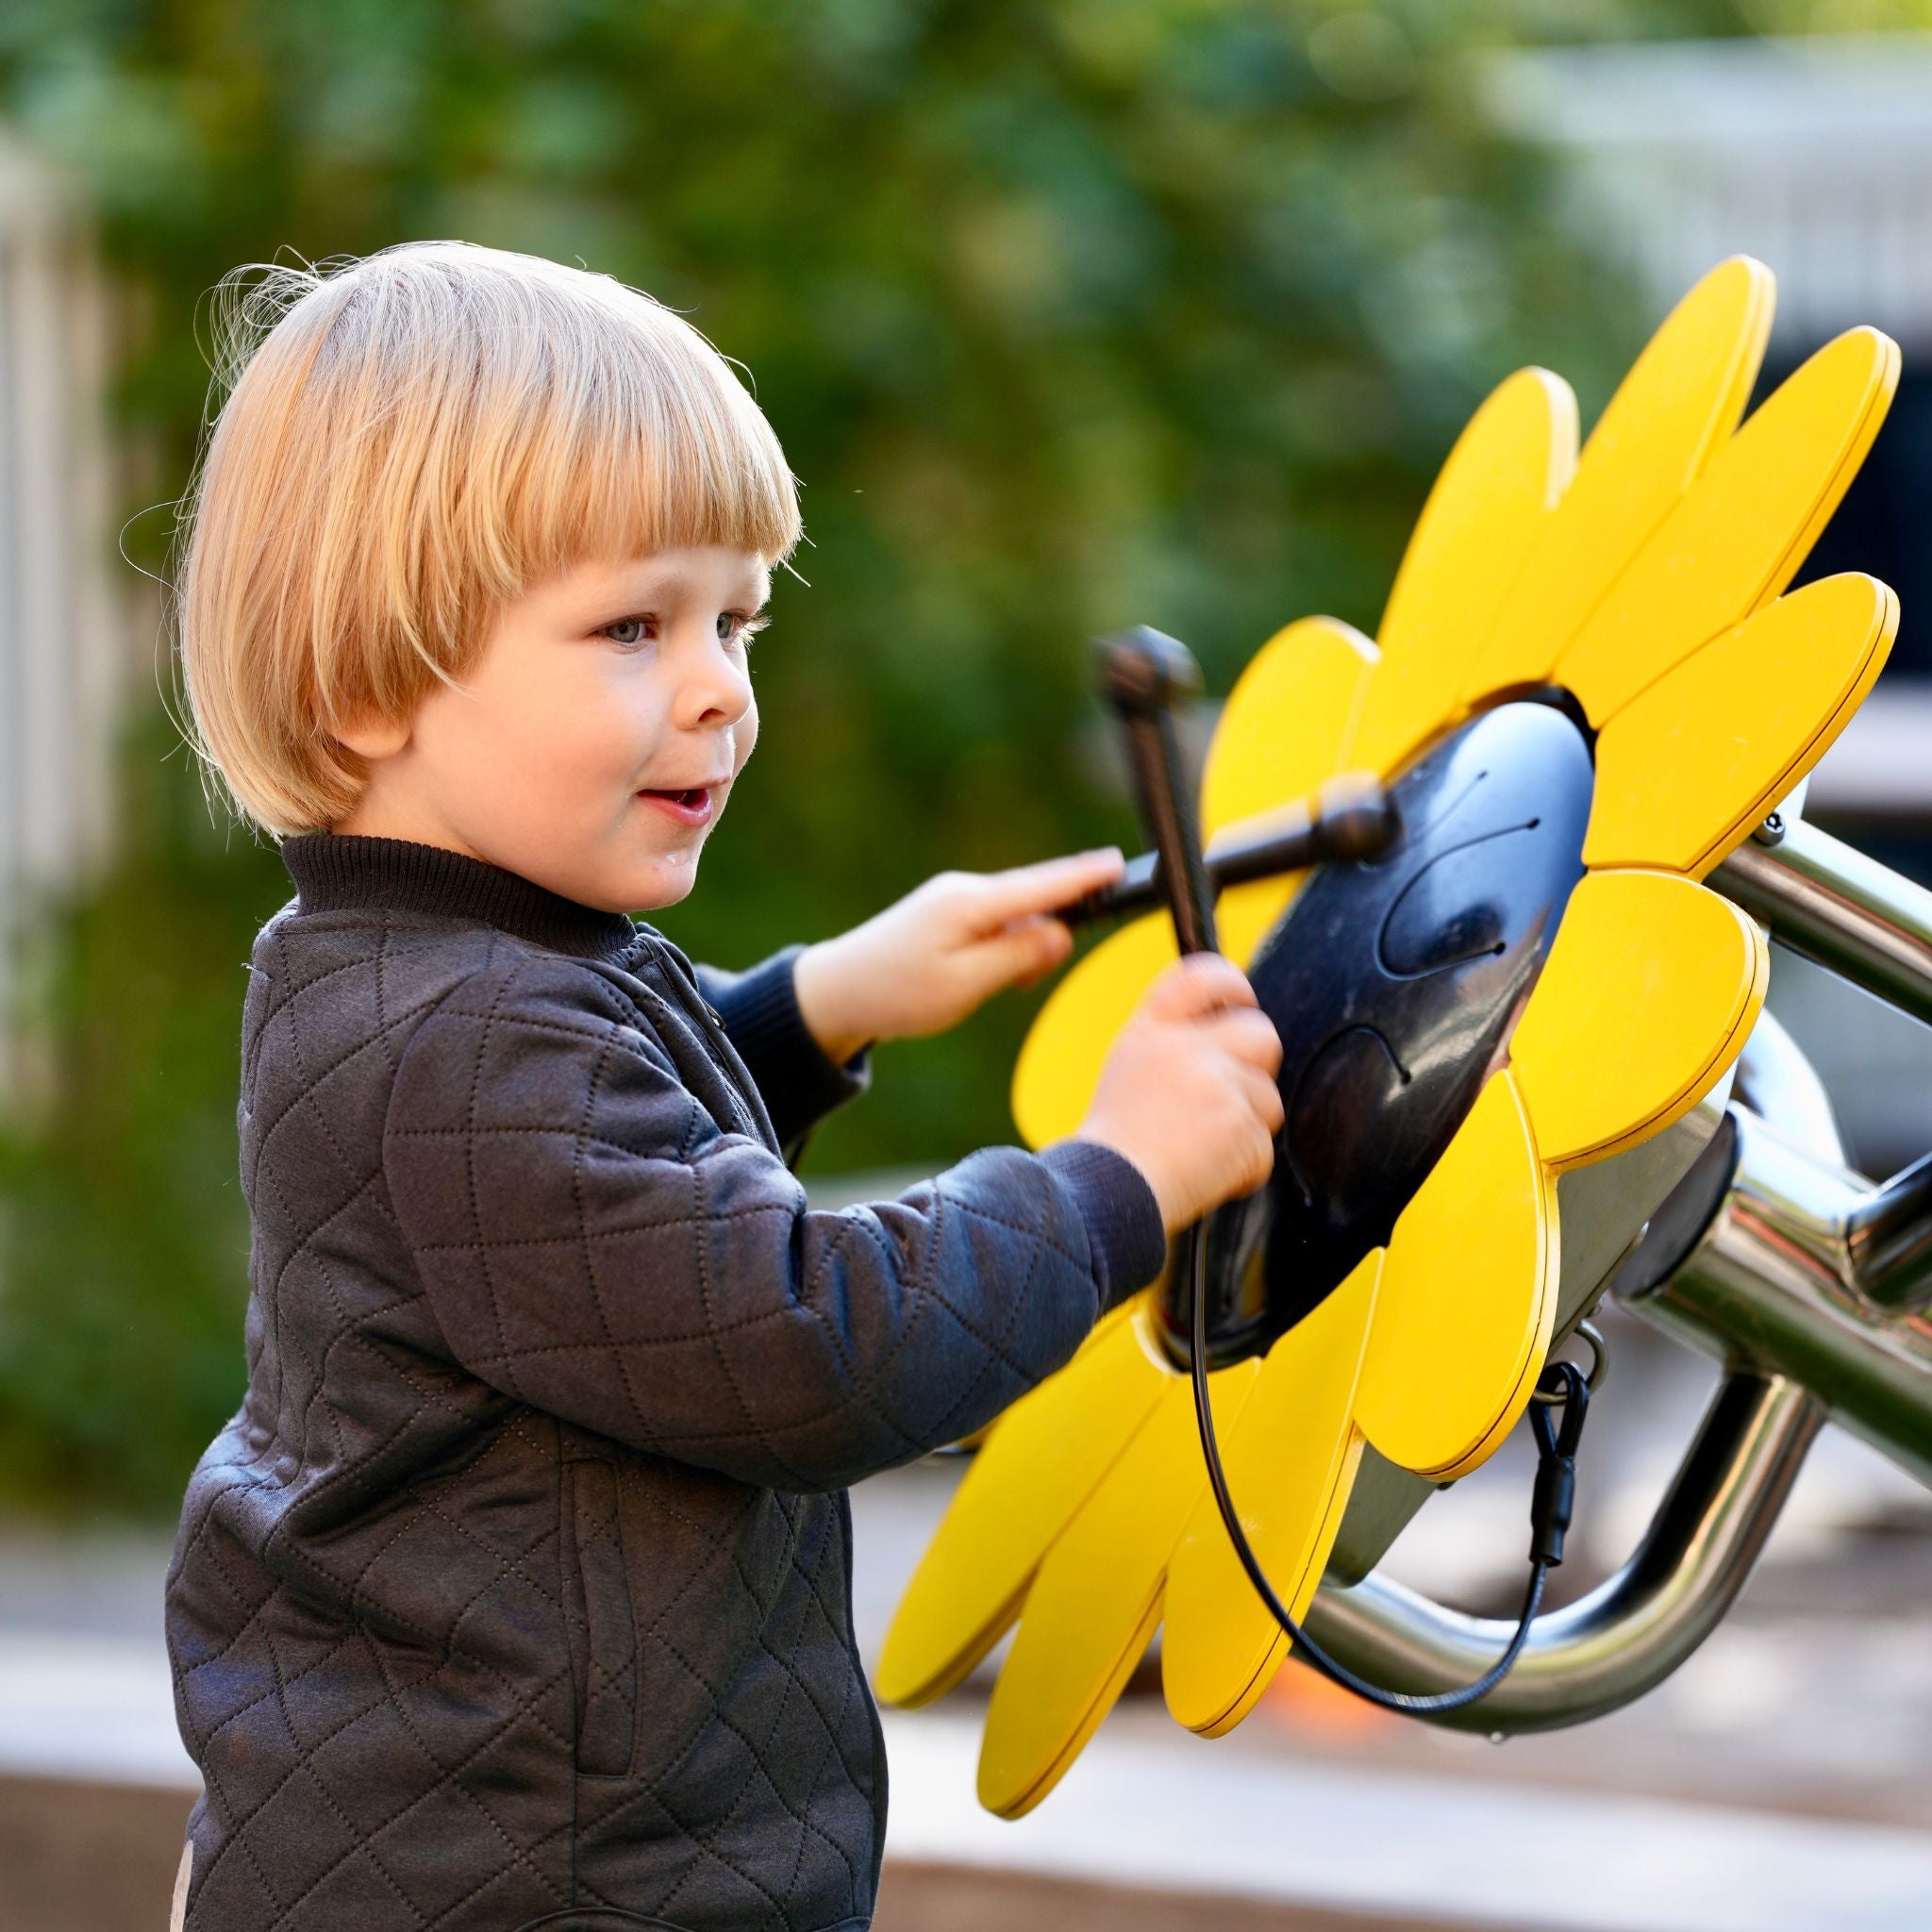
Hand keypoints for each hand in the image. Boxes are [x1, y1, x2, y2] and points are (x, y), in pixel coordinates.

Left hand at [792, 848, 1127, 1063]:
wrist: (837, 992)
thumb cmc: (897, 992)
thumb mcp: (966, 984)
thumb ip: (1019, 956)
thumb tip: (1062, 932)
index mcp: (970, 903)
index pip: (1043, 885)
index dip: (1084, 877)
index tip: (1119, 863)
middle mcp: (965, 890)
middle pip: (1034, 901)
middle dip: (1049, 936)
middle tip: (1021, 984)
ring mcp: (955, 899)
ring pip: (1016, 917)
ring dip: (1023, 950)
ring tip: (995, 988)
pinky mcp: (948, 913)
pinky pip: (995, 924)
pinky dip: (1004, 949)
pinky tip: (986, 977)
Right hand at [1068, 952, 1283, 1233]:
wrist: (1104, 1194)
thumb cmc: (1112, 1146)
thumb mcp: (1128, 1069)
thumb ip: (1173, 1045)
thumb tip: (1230, 1035)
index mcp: (1152, 1029)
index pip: (1202, 976)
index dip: (1233, 986)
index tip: (1244, 1003)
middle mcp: (1185, 1047)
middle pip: (1260, 1034)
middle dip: (1256, 1070)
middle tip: (1229, 1100)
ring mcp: (1216, 1085)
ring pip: (1268, 1100)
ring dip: (1247, 1130)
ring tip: (1200, 1150)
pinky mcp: (1240, 1128)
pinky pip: (1263, 1150)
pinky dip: (1242, 1172)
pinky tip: (1204, 1176)